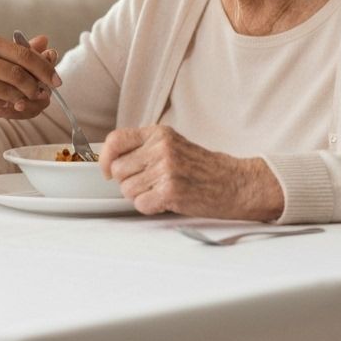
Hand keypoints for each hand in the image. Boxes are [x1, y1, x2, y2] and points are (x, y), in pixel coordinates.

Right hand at [0, 30, 60, 114]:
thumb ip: (11, 47)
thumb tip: (45, 42)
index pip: (23, 54)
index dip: (44, 68)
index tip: (56, 78)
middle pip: (18, 75)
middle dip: (36, 87)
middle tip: (43, 92)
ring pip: (8, 93)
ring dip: (21, 99)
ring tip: (24, 98)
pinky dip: (4, 106)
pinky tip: (5, 104)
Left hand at [99, 125, 284, 220]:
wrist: (234, 183)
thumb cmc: (204, 168)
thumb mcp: (173, 145)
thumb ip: (145, 147)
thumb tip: (111, 161)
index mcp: (158, 133)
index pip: (115, 140)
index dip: (105, 158)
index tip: (106, 170)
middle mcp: (160, 148)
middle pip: (118, 170)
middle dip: (128, 182)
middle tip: (149, 184)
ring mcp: (165, 169)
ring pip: (127, 189)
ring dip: (140, 196)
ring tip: (161, 191)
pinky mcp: (170, 190)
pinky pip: (140, 204)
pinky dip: (150, 207)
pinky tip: (166, 201)